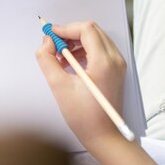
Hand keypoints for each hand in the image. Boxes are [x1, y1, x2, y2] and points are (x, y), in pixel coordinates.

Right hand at [35, 21, 126, 148]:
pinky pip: (100, 49)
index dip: (66, 28)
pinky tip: (72, 64)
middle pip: (92, 31)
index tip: (50, 35)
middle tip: (54, 45)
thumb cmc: (83, 116)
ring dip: (77, 42)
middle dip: (71, 33)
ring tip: (61, 57)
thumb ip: (47, 60)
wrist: (104, 136)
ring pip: (96, 39)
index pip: (86, 29)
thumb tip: (46, 43)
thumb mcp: (59, 86)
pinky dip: (85, 50)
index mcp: (104, 61)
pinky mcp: (116, 70)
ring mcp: (118, 64)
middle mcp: (115, 59)